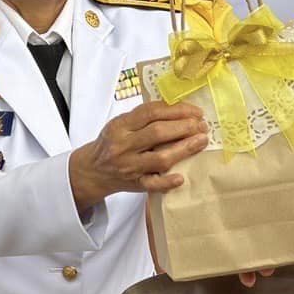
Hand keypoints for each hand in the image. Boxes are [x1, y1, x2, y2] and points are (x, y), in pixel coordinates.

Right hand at [68, 101, 209, 211]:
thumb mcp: (120, 124)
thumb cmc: (112, 143)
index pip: (151, 112)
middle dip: (185, 127)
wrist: (92, 171)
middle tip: (202, 125)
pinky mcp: (134, 184)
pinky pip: (153, 184)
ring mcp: (129, 166)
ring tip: (201, 141)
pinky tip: (181, 177)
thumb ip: (143, 117)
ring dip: (184, 149)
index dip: (177, 110)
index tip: (195, 111)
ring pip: (160, 158)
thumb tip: (179, 109)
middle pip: (158, 133)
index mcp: (120, 126)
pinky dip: (168, 181)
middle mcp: (123, 145)